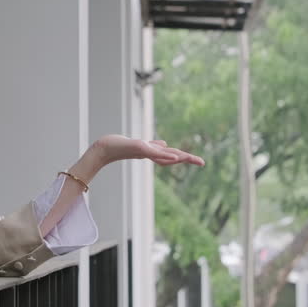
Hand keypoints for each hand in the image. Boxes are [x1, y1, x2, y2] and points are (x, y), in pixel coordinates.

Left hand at [90, 134, 204, 167]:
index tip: (199, 161)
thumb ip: (153, 146)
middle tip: (202, 162)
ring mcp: (145, 151)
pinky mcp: (138, 149)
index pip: (173, 155)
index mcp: (153, 152)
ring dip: (178, 157)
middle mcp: (150, 153)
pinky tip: (174, 157)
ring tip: (191, 158)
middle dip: (187, 159)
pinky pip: (154, 153)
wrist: (105, 148)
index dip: (185, 158)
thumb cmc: (120, 146)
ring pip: (165, 156)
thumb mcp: (140, 144)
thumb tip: (166, 144)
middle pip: (172, 156)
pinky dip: (164, 155)